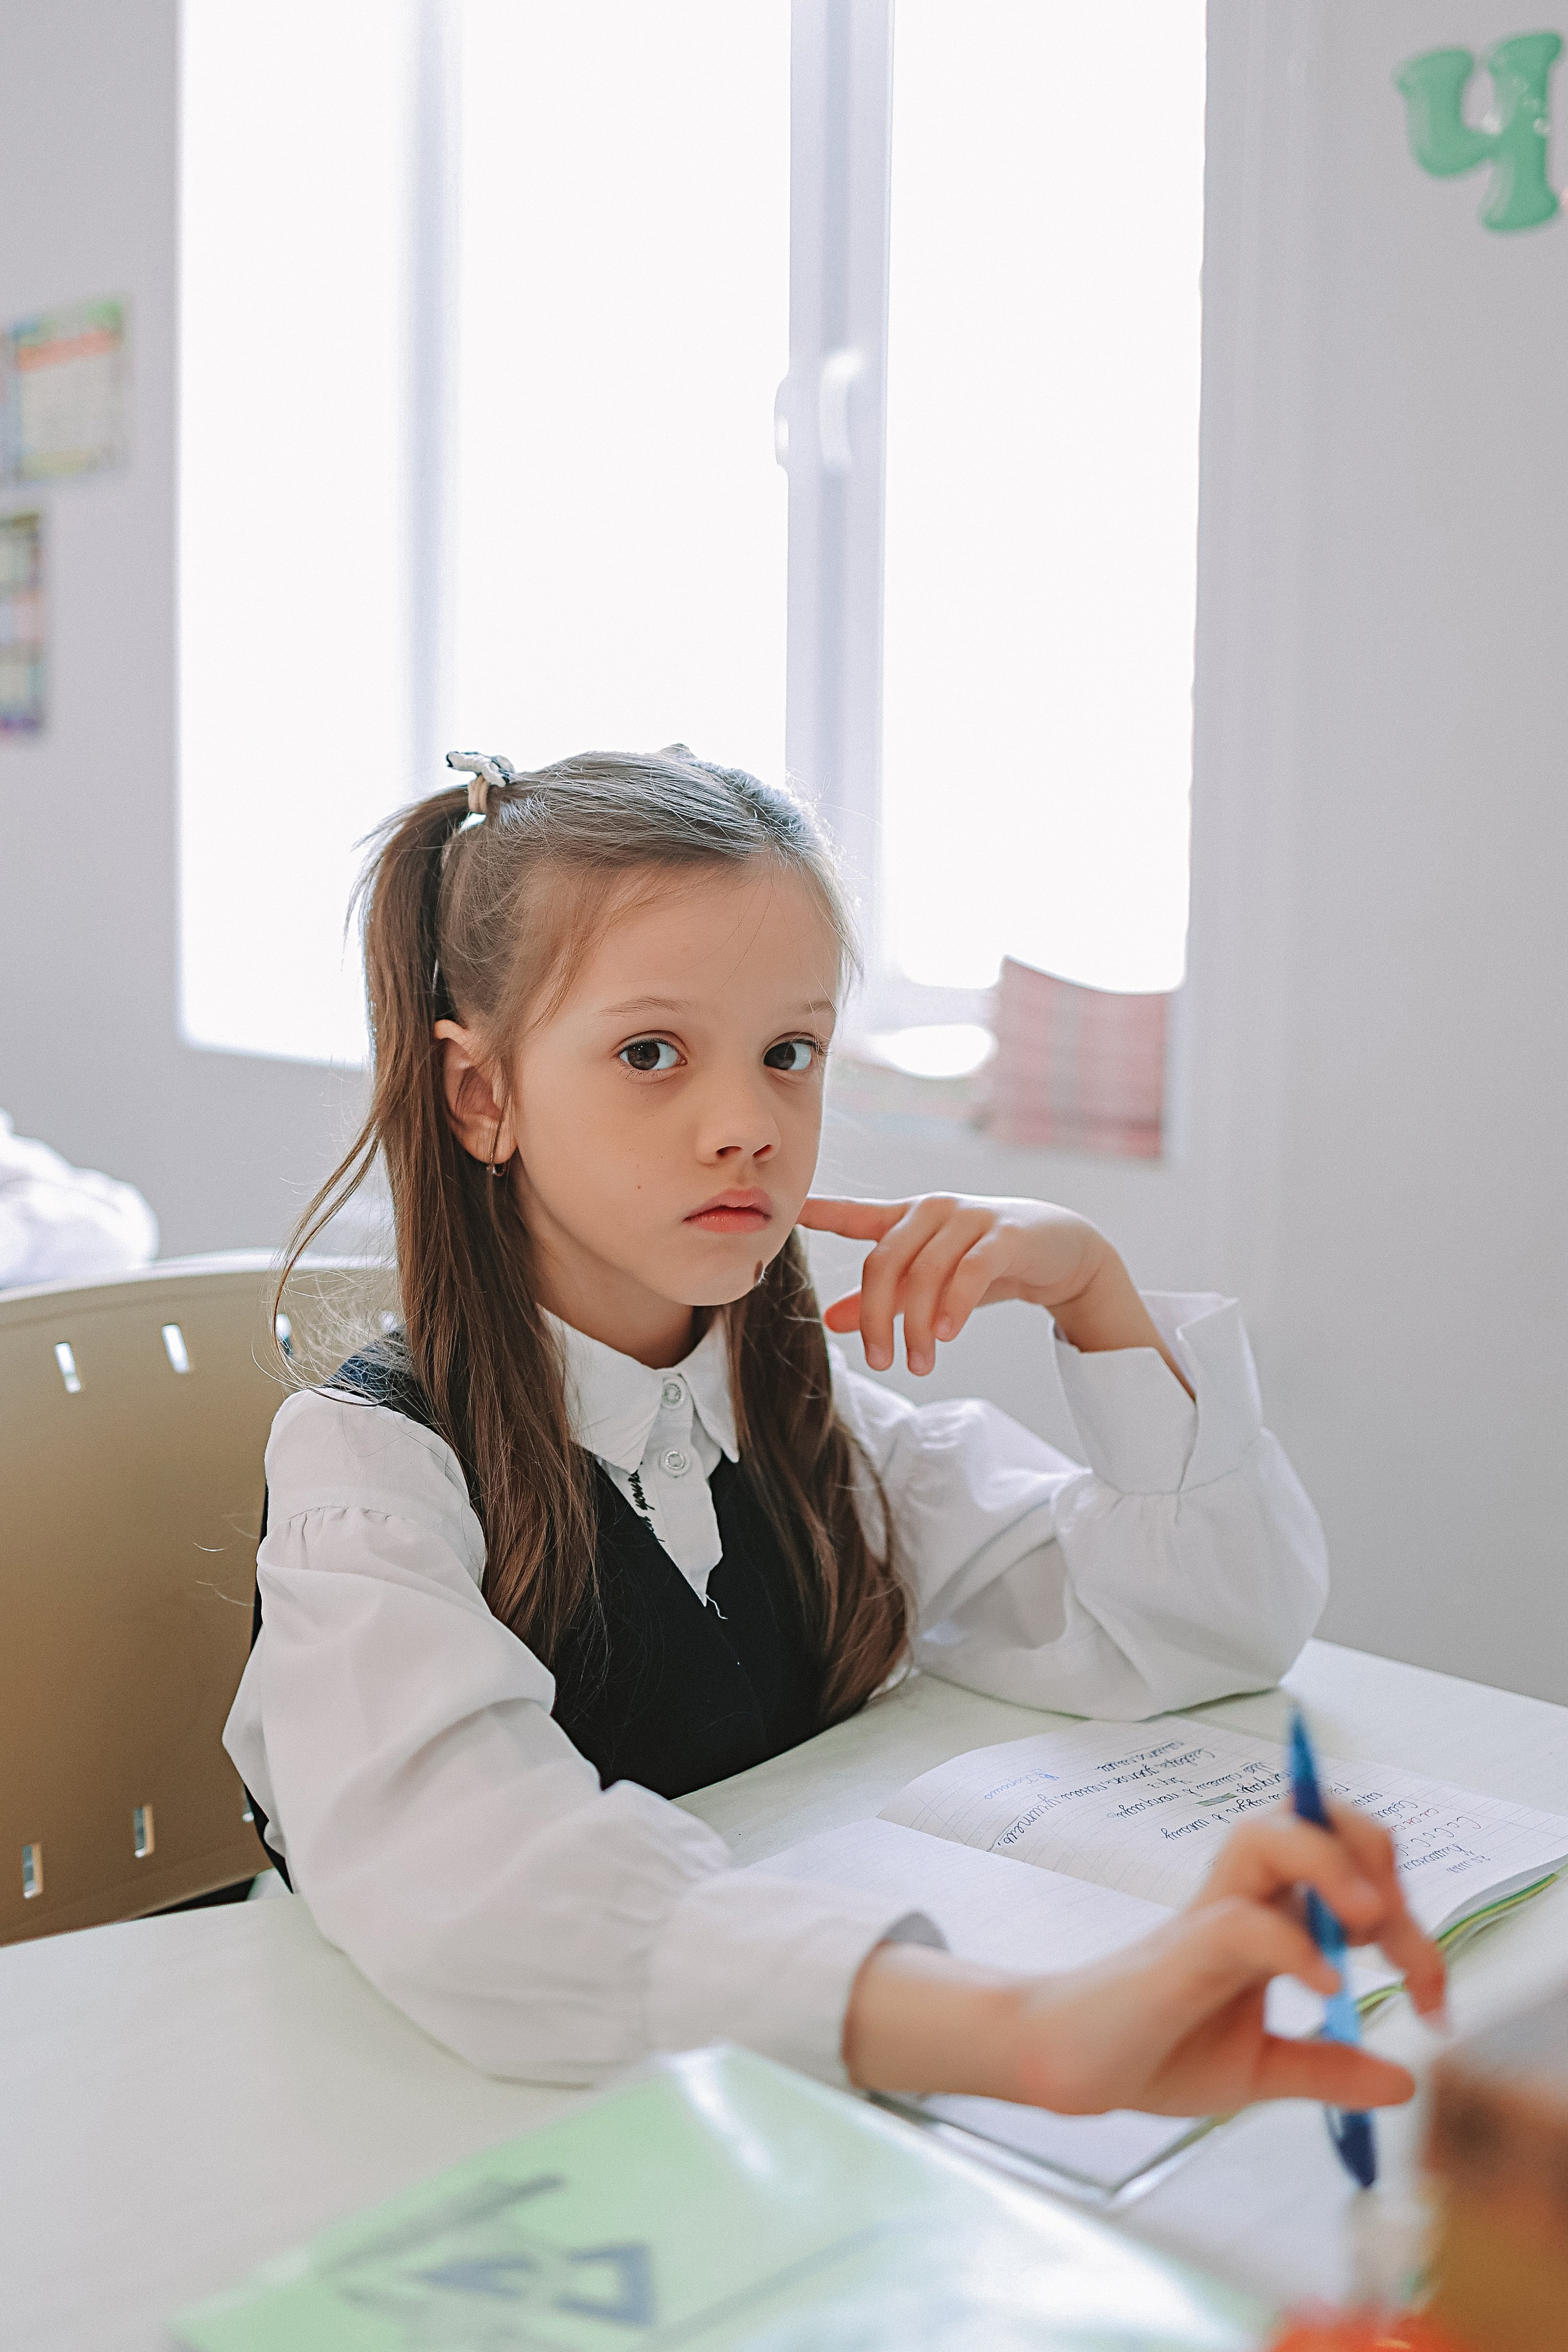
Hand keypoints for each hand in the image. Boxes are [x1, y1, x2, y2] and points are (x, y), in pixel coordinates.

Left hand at [798, 1192, 1184, 1385]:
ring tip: (918, 1364)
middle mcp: (934, 1211)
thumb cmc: (988, 1264)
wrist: (1065, 1253)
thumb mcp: (931, 1283)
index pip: (858, 1215)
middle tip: (880, 1362)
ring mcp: (971, 1219)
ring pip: (925, 1272)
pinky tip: (945, 1335)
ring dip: (916, 1325)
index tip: (792, 1212)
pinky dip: (953, 1304)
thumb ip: (884, 1299)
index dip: (823, 1213)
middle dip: (875, 1317)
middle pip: (884, 1261)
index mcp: (910, 1218)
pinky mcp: (1006, 1235)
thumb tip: (830, 1321)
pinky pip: (970, 1270)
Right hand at [843, 1804, 1445, 2118]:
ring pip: (1268, 1835)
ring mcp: (1208, 1918)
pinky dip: (1292, 1944)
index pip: (1345, 1866)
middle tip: (1402, 1936)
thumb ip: (1326, 2068)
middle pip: (1311, 1818)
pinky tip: (1323, 1985)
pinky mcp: (1179, 1951)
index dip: (1406, 1916)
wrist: (1069, 2065)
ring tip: (1371, 1920)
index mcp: (1268, 1919)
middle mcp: (1242, 1901)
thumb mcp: (1259, 2071)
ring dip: (1331, 1861)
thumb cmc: (1152, 2048)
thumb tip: (1403, 2080)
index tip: (1434, 1995)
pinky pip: (1241, 1921)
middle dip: (1374, 1854)